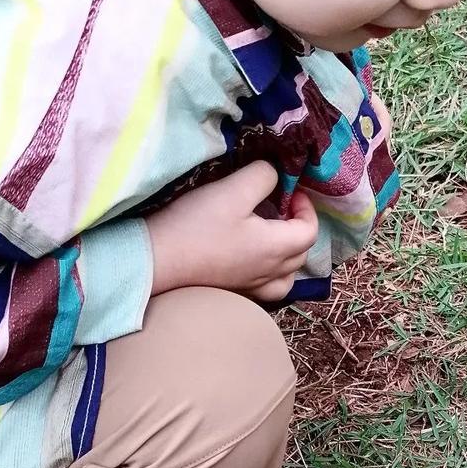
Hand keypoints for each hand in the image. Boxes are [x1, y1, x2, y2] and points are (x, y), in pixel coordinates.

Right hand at [145, 159, 317, 302]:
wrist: (156, 261)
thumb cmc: (196, 225)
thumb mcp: (232, 190)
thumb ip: (262, 177)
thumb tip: (275, 176)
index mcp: (275, 247)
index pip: (310, 231)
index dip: (307, 208)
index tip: (290, 191)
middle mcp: (269, 273)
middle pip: (301, 254)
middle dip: (298, 227)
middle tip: (280, 208)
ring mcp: (251, 287)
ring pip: (286, 277)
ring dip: (288, 256)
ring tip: (272, 238)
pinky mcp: (232, 292)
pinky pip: (265, 289)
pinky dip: (270, 275)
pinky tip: (253, 261)